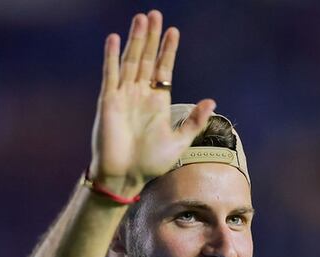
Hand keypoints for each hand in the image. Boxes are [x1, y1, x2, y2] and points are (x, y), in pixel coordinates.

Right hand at [88, 10, 215, 194]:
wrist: (125, 177)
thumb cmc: (150, 164)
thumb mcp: (179, 142)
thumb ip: (194, 121)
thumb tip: (211, 101)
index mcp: (156, 103)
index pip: (163, 70)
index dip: (168, 51)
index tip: (174, 32)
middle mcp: (139, 95)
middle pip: (147, 59)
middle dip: (152, 37)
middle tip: (156, 14)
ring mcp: (123, 96)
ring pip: (130, 61)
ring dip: (136, 40)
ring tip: (142, 19)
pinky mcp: (108, 101)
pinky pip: (110, 74)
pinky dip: (112, 56)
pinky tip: (115, 38)